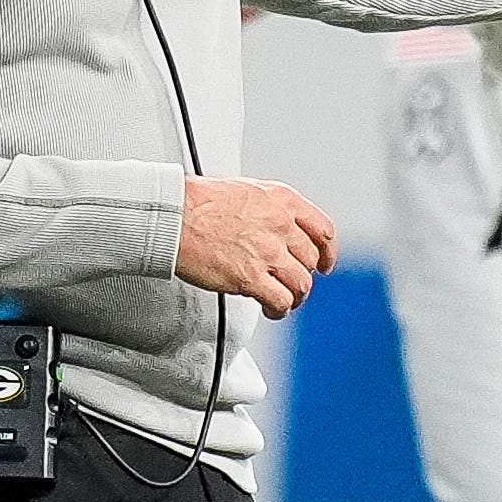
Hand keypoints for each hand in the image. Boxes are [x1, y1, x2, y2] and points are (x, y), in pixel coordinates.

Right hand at [175, 174, 335, 316]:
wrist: (174, 216)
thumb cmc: (197, 202)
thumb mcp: (246, 192)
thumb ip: (269, 210)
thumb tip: (277, 229)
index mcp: (282, 201)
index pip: (322, 230)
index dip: (327, 251)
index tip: (324, 263)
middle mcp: (279, 225)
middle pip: (311, 260)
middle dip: (304, 275)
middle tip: (294, 283)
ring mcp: (267, 253)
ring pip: (301, 284)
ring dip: (294, 296)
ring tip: (283, 300)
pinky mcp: (250, 278)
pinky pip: (280, 301)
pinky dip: (279, 309)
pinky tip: (271, 309)